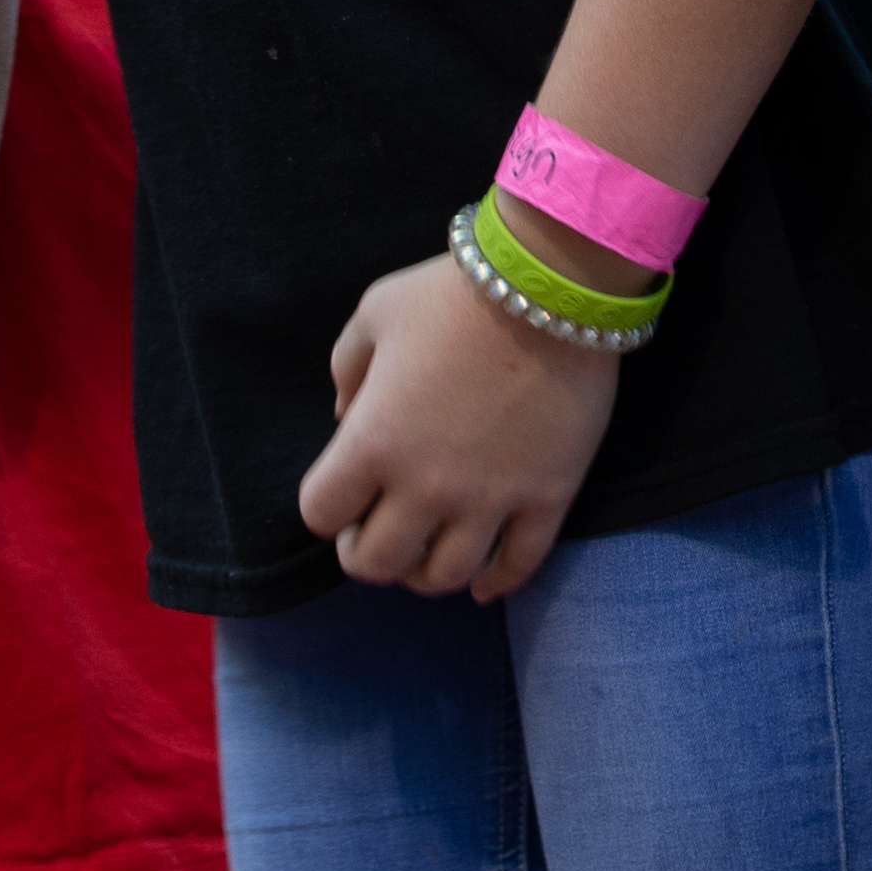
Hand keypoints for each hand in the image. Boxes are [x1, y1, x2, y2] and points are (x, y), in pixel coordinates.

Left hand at [296, 252, 623, 603]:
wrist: (550, 285)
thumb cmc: (451, 293)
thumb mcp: (374, 313)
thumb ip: (347, 370)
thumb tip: (345, 417)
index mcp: (373, 441)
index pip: (321, 514)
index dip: (326, 510)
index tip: (341, 496)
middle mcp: (425, 486)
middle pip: (377, 564)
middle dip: (366, 554)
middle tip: (378, 531)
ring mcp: (490, 499)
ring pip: (444, 577)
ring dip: (425, 573)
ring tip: (427, 550)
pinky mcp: (547, 498)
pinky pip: (518, 566)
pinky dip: (496, 585)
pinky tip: (483, 583)